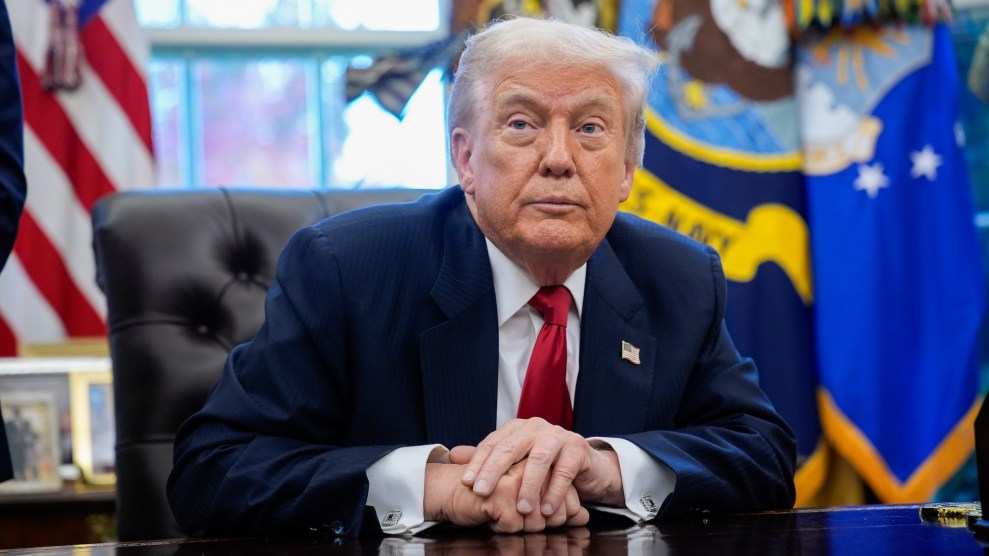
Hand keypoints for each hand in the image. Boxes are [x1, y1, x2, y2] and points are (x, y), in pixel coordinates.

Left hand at [449, 418, 624, 517]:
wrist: (586, 466)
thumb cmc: (546, 465)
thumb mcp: (516, 462)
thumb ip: (487, 459)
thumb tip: (453, 456)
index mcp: (517, 428)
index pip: (493, 444)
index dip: (478, 463)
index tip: (466, 482)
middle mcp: (536, 427)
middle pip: (510, 448)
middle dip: (494, 471)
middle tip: (482, 492)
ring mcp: (558, 436)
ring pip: (538, 460)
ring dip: (528, 486)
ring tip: (521, 508)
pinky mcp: (577, 448)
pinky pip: (564, 471)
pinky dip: (554, 492)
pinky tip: (547, 509)